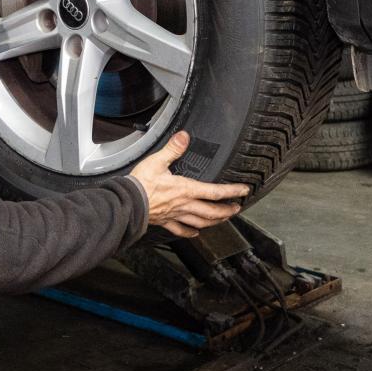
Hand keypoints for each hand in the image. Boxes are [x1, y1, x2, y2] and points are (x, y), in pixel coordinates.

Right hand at [129, 132, 250, 237]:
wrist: (127, 203)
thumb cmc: (141, 184)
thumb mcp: (157, 161)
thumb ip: (173, 148)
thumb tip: (184, 136)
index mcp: (186, 189)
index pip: (215, 192)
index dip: (232, 191)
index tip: (244, 190)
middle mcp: (184, 205)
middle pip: (212, 211)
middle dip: (227, 210)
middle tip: (237, 208)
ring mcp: (175, 215)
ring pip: (200, 222)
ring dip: (214, 222)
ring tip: (223, 220)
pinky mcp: (165, 221)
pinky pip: (181, 230)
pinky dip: (190, 233)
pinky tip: (195, 233)